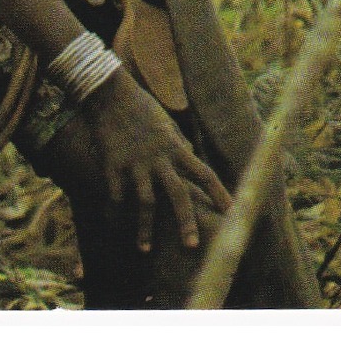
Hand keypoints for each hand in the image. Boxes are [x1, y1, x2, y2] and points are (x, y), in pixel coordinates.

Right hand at [82, 67, 231, 251]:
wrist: (109, 92)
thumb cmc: (140, 105)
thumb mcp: (166, 123)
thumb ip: (178, 143)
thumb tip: (190, 156)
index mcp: (175, 147)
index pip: (204, 173)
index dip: (219, 193)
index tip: (232, 213)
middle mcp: (158, 157)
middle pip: (178, 193)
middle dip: (186, 221)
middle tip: (192, 246)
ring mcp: (134, 162)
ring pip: (145, 202)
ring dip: (145, 228)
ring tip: (145, 249)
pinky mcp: (112, 164)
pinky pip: (115, 196)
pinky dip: (114, 214)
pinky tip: (114, 227)